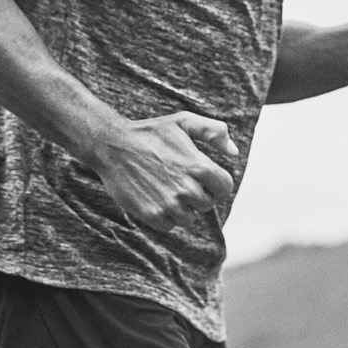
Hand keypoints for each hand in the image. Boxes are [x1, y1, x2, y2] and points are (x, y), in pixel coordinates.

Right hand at [89, 112, 238, 234]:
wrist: (113, 146)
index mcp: (199, 166)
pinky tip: (154, 197)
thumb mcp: (184, 121)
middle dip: (197, 193)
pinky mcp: (152, 215)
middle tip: (177, 179)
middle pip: (206, 204)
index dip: (215, 183)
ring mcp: (169, 204)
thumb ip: (214, 132)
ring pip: (189, 217)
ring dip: (181, 206)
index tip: (202, 177)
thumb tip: (234, 153)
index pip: (225, 188)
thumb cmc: (150, 133)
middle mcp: (187, 188)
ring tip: (165, 188)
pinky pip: (170, 225)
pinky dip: (164, 216)